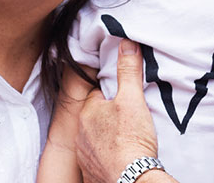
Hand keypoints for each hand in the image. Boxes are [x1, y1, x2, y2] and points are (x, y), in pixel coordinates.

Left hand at [76, 39, 158, 182]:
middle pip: (95, 117)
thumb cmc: (130, 140)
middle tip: (128, 115)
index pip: (96, 94)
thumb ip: (128, 70)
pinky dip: (107, 157)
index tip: (122, 95)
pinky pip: (98, 159)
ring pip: (95, 138)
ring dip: (107, 136)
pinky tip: (121, 156)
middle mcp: (81, 134)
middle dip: (109, 115)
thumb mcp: (132, 99)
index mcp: (87, 112)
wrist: (131, 180)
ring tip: (127, 136)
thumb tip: (126, 43)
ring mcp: (85, 155)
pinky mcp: (91, 173)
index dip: (111, 93)